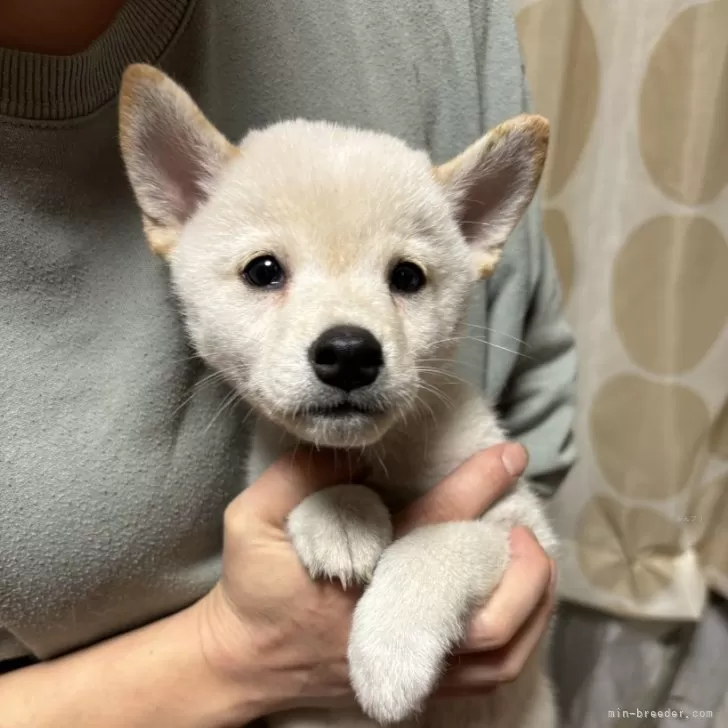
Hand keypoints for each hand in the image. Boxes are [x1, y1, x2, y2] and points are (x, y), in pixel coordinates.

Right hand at [194, 442, 531, 718]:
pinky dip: (517, 639)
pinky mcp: (416, 686)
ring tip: (533, 561)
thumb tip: (362, 449)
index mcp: (361, 584)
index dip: (479, 485)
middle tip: (527, 525)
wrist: (243, 661)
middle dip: (527, 569)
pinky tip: (516, 603)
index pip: (436, 528)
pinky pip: (487, 676)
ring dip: (532, 606)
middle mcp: (396, 632)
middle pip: (490, 617)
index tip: (509, 456)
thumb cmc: (253, 589)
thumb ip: (300, 477)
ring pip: (500, 655)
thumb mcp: (252, 519)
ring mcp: (410, 668)